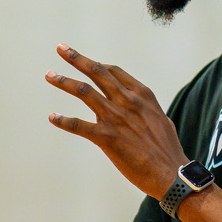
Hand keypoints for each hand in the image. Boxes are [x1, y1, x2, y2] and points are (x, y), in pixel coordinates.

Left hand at [45, 47, 186, 198]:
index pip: (113, 71)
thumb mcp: (160, 120)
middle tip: (61, 49)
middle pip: (97, 72)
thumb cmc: (168, 150)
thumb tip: (133, 111)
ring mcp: (115, 118)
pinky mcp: (106, 138)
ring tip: (50, 75)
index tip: (84, 61)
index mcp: (141, 94)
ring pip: (84, 91)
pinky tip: (52, 117)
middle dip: (76, 58)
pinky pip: (78, 125)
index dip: (97, 64)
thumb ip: (144, 111)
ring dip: (64, 81)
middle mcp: (126, 100)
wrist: (171, 173)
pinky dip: (62, 120)